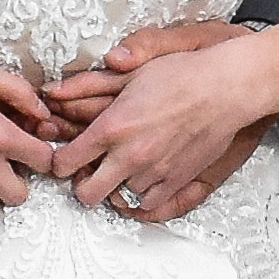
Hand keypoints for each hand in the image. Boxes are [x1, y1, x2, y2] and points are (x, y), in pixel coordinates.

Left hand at [45, 22, 275, 224]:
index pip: (65, 162)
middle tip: (88, 172)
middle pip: (86, 193)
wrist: (225, 88)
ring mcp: (153, 172)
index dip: (60, 161)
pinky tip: (143, 178)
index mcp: (112, 127)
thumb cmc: (182, 75)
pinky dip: (142, 194)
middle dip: (82, 184)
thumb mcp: (129, 74)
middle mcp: (129, 155)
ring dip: (116, 185)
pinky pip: (148, 204)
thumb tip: (53, 91)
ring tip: (122, 167)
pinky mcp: (176, 181)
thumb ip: (87, 87)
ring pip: (117, 197)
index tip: (65, 156)